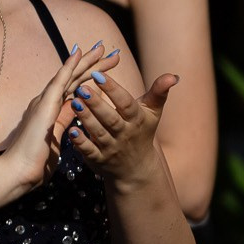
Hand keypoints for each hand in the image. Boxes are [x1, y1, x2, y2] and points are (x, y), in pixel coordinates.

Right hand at [0, 41, 108, 193]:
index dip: (90, 76)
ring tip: (101, 47)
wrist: (19, 170)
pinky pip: (59, 81)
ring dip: (85, 60)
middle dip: (92, 64)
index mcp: (52, 110)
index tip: (105, 66)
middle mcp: (47, 101)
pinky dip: (70, 66)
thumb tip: (74, 110)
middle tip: (108, 50)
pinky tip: (79, 54)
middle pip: (74, 78)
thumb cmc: (35, 160)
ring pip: (69, 75)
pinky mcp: (45, 105)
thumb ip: (63, 122)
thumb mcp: (56, 137)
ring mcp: (45, 101)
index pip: (75, 88)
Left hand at [65, 59, 176, 188]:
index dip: (113, 89)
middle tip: (81, 88)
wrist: (136, 168)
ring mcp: (111, 147)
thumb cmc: (141, 131)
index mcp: (137, 119)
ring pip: (98, 132)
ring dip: (86, 118)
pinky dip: (80, 142)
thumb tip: (173, 76)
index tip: (98, 74)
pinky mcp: (98, 159)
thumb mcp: (152, 113)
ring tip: (74, 102)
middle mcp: (124, 134)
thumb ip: (158, 93)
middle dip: (96, 104)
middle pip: (110, 118)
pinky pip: (89, 151)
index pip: (125, 103)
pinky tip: (71, 130)